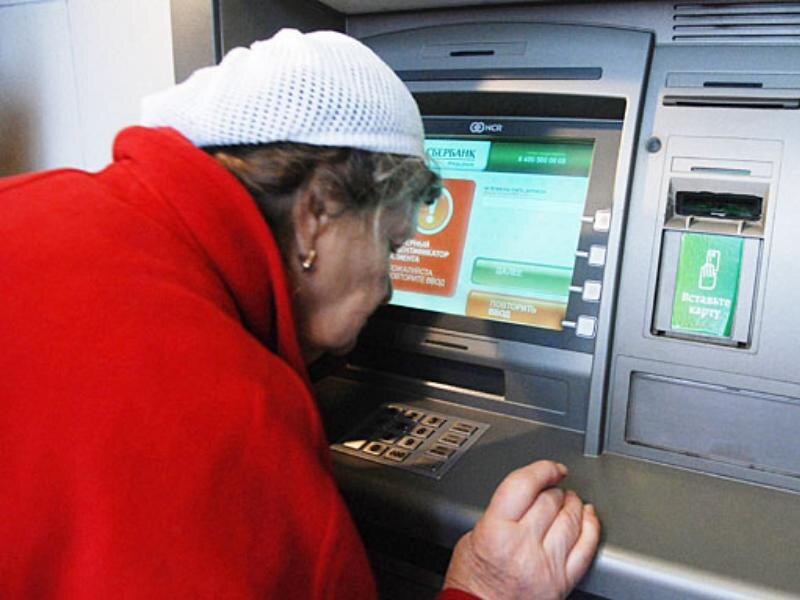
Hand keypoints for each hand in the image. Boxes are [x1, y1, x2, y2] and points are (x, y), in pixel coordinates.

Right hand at [443, 460, 599, 599]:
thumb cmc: (471, 580)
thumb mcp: (472, 536)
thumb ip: (499, 513)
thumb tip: (526, 495)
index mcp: (496, 531)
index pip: (525, 485)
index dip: (542, 469)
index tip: (550, 467)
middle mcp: (523, 547)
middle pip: (551, 500)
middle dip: (553, 489)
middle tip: (551, 487)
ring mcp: (547, 565)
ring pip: (572, 520)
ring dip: (573, 503)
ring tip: (569, 498)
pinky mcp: (563, 581)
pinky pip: (586, 547)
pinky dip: (591, 526)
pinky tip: (588, 515)